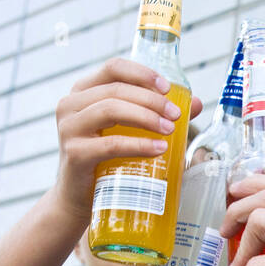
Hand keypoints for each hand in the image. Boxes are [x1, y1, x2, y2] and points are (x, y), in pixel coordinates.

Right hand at [52, 57, 203, 224]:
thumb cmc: (106, 159)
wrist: (80, 198)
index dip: (142, 73)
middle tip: (175, 115)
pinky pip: (111, 144)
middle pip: (115, 89)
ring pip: (111, 110)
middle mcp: (71, 105)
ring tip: (170, 129)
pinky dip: (138, 145)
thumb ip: (158, 113)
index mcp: (83, 91)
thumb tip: (195, 104)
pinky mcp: (74, 154)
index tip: (167, 88)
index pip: (113, 68)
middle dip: (151, 100)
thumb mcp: (128, 130)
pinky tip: (158, 148)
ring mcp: (69, 129)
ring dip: (146, 117)